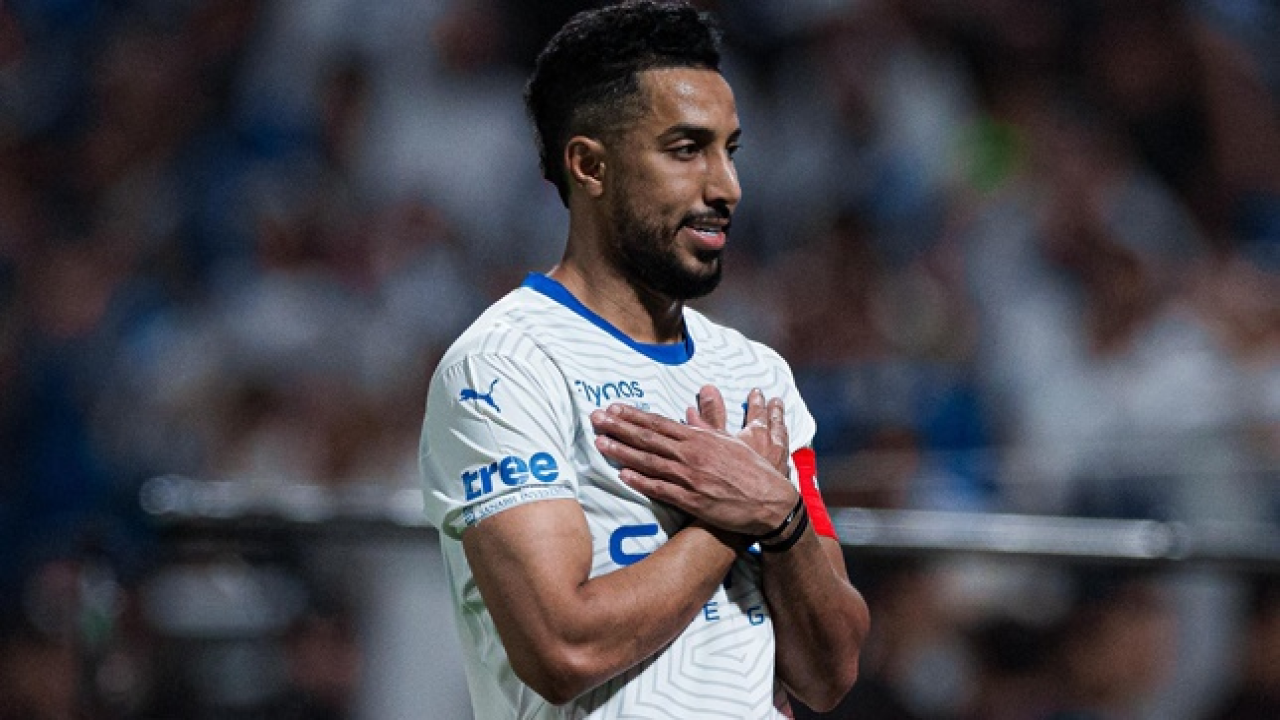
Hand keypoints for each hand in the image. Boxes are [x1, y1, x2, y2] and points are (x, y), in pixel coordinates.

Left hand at [590, 384, 797, 535]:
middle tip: (595, 418)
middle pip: (649, 438)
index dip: (634, 415)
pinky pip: (661, 489)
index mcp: (701, 438)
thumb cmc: (753, 471)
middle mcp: (693, 454)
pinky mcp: (693, 500)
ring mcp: (692, 477)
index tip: (613, 408)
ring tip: (600, 443)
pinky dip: (641, 481)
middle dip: (620, 427)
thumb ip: (708, 426)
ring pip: (650, 461)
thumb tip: (688, 413)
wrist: (771, 502)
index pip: (660, 423)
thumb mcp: (733, 441)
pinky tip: (622, 475)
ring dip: (623, 451)